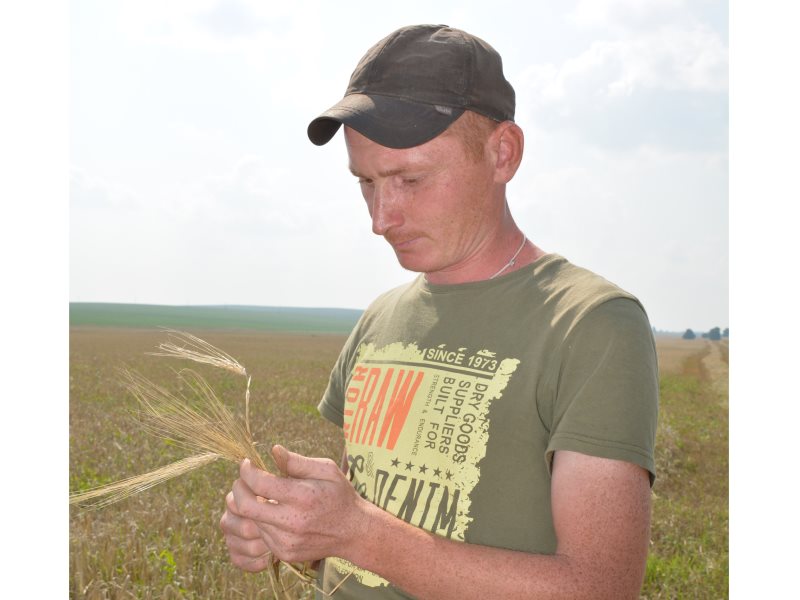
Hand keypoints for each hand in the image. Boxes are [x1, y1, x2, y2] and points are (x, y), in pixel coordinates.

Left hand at [225, 445, 368, 564]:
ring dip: (248, 506)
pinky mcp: (284, 553)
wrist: (353, 531)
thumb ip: (297, 461)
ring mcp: (287, 541)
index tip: (246, 463)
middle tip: (242, 480)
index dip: (247, 471)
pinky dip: (259, 521)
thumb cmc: (339, 494)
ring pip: (250, 521)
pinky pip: (260, 535)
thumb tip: (274, 450)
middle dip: (237, 489)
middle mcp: (293, 522)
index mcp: (303, 496)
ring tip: (258, 494)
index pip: (260, 484)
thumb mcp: (326, 470)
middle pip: (246, 507)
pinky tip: (270, 512)